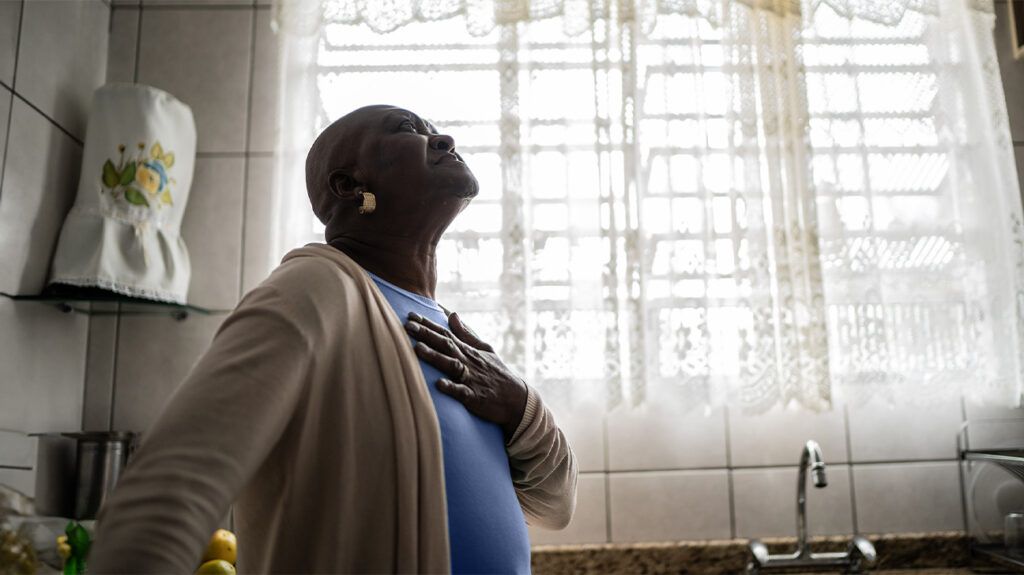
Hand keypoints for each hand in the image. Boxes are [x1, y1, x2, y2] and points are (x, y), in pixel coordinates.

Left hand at [405, 311, 527, 439]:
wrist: (516, 398)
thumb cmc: (497, 373)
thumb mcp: (484, 349)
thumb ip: (465, 333)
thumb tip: (452, 314)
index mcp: (468, 350)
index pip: (445, 333)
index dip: (428, 324)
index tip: (411, 315)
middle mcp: (468, 361)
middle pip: (445, 344)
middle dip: (426, 335)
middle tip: (408, 326)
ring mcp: (471, 378)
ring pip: (450, 364)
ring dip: (434, 356)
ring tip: (417, 349)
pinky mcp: (474, 396)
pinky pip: (461, 391)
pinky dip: (451, 387)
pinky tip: (439, 384)